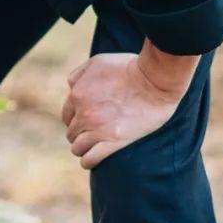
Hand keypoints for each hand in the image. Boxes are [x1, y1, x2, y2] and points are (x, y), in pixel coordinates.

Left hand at [62, 46, 197, 168]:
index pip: (66, 115)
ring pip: (77, 148)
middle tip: (92, 133)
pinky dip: (88, 161)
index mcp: (78, 95)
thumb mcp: (98, 61)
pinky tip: (92, 159)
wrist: (155, 80)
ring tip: (92, 147)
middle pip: (71, 133)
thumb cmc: (129, 67)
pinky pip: (90, 159)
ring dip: (83, 148)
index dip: (75, 119)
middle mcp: (84, 114)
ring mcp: (98, 129)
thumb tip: (71, 88)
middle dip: (80, 133)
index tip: (86, 121)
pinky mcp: (114, 142)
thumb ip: (79, 74)